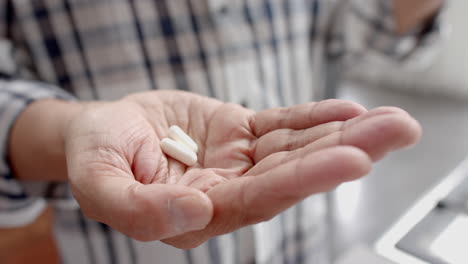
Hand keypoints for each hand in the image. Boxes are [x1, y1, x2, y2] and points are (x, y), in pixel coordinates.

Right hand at [64, 90, 420, 247]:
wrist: (104, 130)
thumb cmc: (97, 157)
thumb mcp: (98, 184)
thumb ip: (136, 209)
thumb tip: (196, 213)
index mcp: (198, 213)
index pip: (259, 199)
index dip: (303, 179)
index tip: (351, 159)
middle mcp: (228, 191)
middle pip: (293, 174)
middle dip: (347, 152)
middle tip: (397, 132)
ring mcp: (238, 161)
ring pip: (296, 148)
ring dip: (344, 133)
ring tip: (392, 121)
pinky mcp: (240, 133)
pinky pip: (282, 126)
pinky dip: (314, 118)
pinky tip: (349, 111)